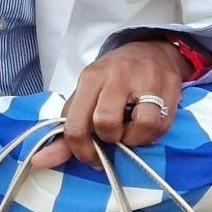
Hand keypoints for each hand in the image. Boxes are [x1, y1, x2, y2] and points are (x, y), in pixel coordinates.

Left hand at [29, 41, 190, 169]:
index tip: (91, 158)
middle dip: (109, 141)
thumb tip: (41, 161)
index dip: (81, 151)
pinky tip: (147, 127)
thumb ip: (66, 131)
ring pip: (140, 125)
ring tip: (132, 132)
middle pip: (105, 123)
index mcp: (90, 78)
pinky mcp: (170, 87)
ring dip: (134, 140)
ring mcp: (146, 80)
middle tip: (113, 139)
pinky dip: (153, 135)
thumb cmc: (112, 80)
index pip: (75, 124)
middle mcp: (116, 76)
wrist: (151, 50)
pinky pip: (161, 125)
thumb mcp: (85, 98)